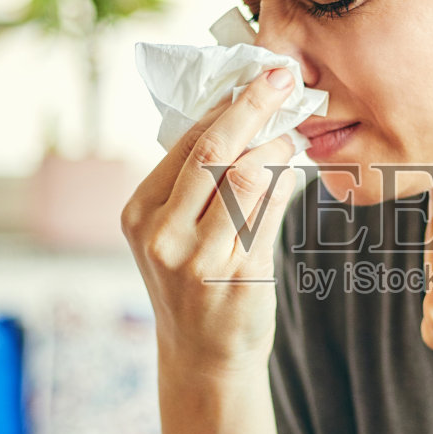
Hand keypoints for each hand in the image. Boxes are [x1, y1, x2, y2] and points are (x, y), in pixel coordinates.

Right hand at [121, 69, 300, 374]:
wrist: (203, 357)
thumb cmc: (193, 283)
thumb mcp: (173, 233)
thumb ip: (195, 183)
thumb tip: (240, 116)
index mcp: (139, 213)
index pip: (185, 143)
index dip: (224, 105)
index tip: (254, 76)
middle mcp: (162, 234)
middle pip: (213, 152)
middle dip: (253, 107)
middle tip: (282, 79)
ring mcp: (199, 258)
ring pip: (247, 178)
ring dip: (277, 148)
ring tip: (292, 136)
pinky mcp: (238, 276)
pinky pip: (270, 212)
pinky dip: (286, 183)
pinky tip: (293, 171)